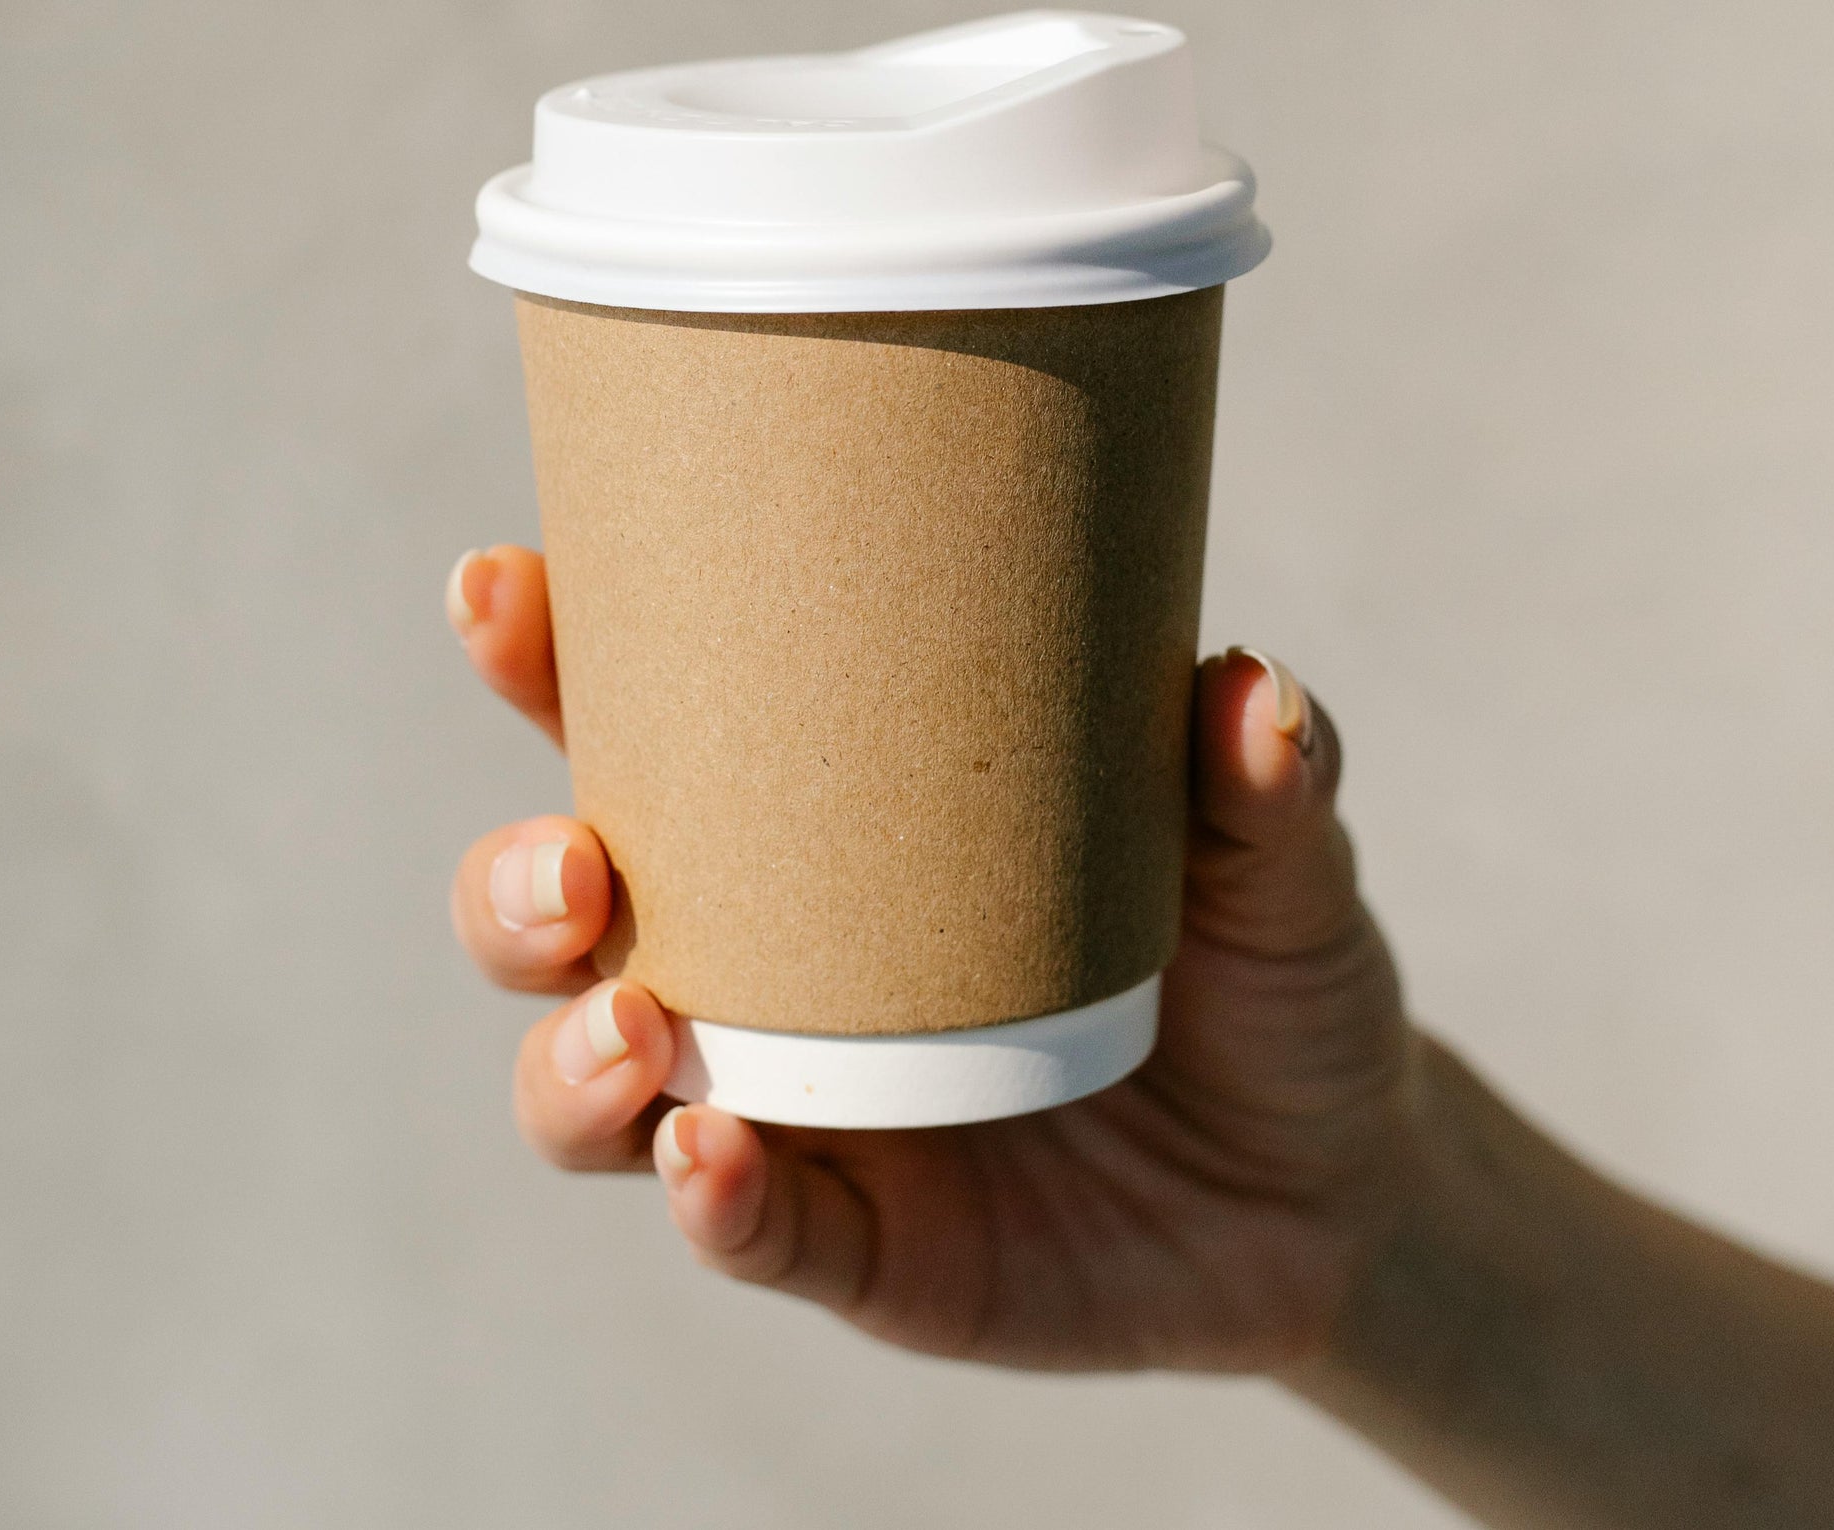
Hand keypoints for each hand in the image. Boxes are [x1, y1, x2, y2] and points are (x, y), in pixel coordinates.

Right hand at [446, 544, 1419, 1373]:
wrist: (1331, 1184)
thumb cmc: (1261, 972)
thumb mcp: (1275, 863)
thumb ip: (1264, 780)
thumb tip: (1247, 686)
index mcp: (828, 833)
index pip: (654, 737)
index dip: (549, 665)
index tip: (502, 590)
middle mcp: (773, 963)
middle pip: (566, 922)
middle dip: (518, 888)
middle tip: (575, 862)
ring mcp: (799, 1109)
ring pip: (600, 1090)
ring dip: (571, 1062)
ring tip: (635, 1029)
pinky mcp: (859, 1243)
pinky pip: (754, 1230)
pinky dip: (714, 1203)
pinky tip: (715, 1166)